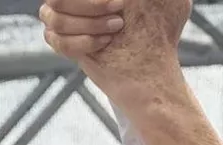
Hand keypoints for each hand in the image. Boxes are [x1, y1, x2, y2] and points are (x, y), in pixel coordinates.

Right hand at [43, 0, 190, 95]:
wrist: (154, 61)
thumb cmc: (160, 24)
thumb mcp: (170, 1)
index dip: (91, 1)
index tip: (121, 4)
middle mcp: (75, 1)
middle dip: (91, 6)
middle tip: (120, 19)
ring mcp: (65, 18)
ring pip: (52, 15)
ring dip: (88, 24)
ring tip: (116, 30)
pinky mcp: (63, 42)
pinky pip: (55, 39)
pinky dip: (80, 42)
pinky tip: (104, 45)